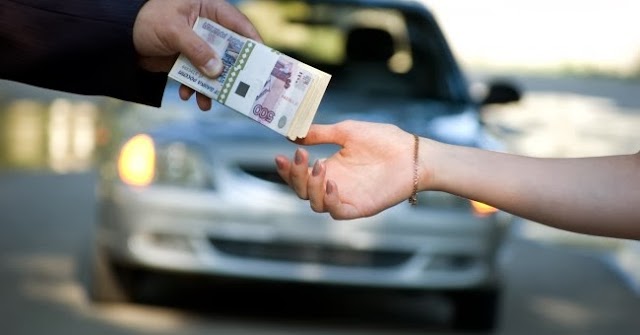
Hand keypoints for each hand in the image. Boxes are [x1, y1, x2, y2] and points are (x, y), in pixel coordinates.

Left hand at [133, 0, 260, 110]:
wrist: (120, 38)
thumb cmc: (146, 21)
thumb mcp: (173, 32)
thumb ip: (197, 49)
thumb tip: (217, 71)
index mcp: (208, 9)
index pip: (238, 24)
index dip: (253, 41)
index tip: (263, 60)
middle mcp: (207, 27)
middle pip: (230, 50)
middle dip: (233, 70)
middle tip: (245, 87)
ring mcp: (198, 45)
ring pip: (214, 68)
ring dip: (213, 86)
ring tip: (209, 101)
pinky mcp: (188, 60)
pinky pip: (198, 76)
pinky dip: (195, 88)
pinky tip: (188, 96)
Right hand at [275, 121, 424, 218]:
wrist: (412, 154)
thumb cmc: (384, 140)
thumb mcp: (347, 131)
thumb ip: (320, 133)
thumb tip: (292, 133)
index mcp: (329, 168)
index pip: (299, 175)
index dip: (287, 169)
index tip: (280, 156)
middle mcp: (334, 184)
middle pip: (301, 191)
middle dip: (294, 175)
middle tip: (300, 155)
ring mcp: (346, 197)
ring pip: (314, 203)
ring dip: (311, 186)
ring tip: (320, 165)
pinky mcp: (359, 207)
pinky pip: (336, 212)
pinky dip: (329, 200)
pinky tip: (332, 183)